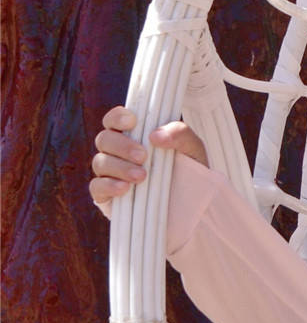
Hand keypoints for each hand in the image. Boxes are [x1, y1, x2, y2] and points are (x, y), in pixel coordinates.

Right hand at [90, 107, 207, 215]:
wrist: (190, 205)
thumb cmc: (189, 170)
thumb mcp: (192, 148)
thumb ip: (179, 134)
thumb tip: (155, 135)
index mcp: (134, 134)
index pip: (114, 119)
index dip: (117, 117)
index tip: (133, 121)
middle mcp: (117, 152)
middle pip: (104, 139)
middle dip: (122, 146)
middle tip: (143, 156)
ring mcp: (110, 173)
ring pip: (100, 162)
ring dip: (119, 167)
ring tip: (142, 176)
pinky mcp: (107, 195)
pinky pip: (97, 186)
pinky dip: (109, 185)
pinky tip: (125, 188)